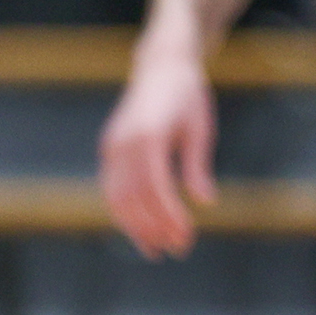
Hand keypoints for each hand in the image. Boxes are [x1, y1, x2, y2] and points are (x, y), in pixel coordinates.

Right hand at [99, 44, 216, 259]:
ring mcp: (111, 145)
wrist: (162, 65)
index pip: (156, 188)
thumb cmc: (188, 95)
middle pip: (133, 199)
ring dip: (135, 227)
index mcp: (148, 135)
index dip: (169, 217)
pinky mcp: (109, 148)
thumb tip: (206, 202)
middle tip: (176, 250)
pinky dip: (124, 211)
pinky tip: (141, 229)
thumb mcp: (200, 128)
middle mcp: (123, 142)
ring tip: (155, 250)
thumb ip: (197, 166)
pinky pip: (112, 188)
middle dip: (154, 228)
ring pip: (116, 198)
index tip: (186, 238)